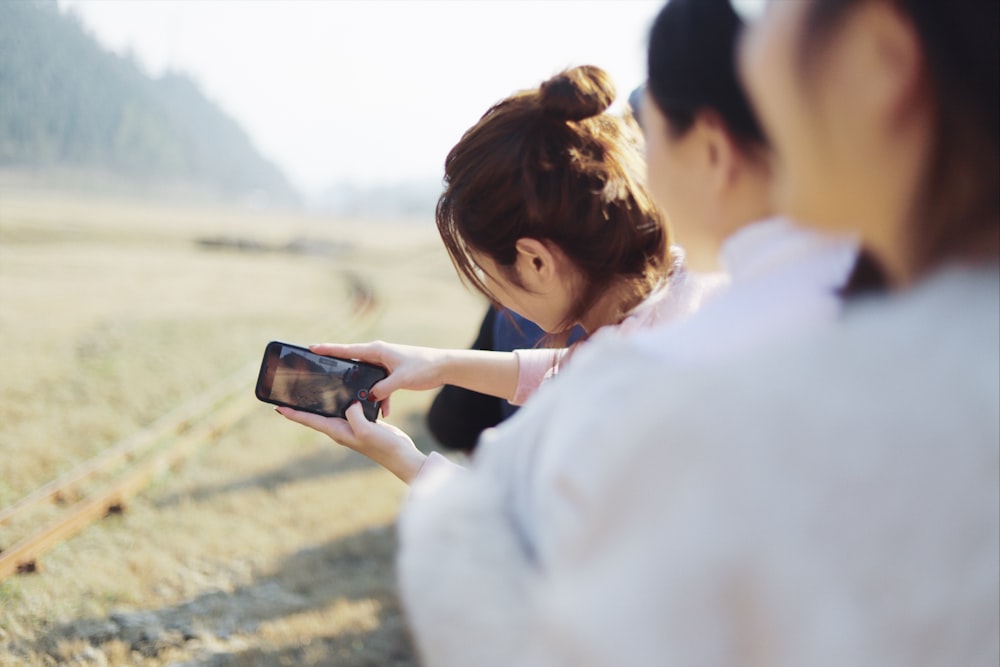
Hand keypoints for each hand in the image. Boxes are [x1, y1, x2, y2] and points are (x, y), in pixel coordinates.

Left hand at [275, 401, 426, 483]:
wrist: (400, 455)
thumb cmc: (383, 446)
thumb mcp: (366, 430)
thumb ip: (355, 415)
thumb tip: (350, 403)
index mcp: (337, 431)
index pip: (310, 420)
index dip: (293, 414)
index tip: (277, 407)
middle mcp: (340, 428)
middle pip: (315, 415)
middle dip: (301, 406)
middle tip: (288, 394)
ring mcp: (351, 425)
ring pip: (330, 411)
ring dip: (319, 402)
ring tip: (308, 391)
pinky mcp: (362, 422)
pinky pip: (347, 408)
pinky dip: (340, 400)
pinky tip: (341, 392)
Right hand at [309, 341, 448, 416]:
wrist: (444, 366)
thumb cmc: (424, 366)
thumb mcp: (401, 379)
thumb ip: (383, 388)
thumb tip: (368, 397)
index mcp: (377, 351)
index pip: (347, 350)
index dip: (328, 350)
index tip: (311, 348)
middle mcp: (378, 355)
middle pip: (352, 364)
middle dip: (340, 373)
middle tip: (322, 378)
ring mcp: (384, 364)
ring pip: (366, 379)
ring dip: (364, 392)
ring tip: (356, 404)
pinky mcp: (392, 374)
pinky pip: (379, 386)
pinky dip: (380, 398)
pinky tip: (384, 411)